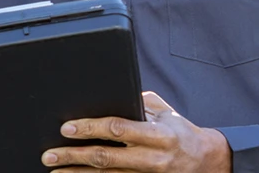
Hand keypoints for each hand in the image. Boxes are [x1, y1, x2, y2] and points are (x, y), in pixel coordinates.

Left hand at [42, 92, 231, 171]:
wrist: (208, 162)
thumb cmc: (182, 133)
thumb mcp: (166, 112)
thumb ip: (140, 102)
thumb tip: (111, 93)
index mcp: (159, 134)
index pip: (118, 129)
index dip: (91, 128)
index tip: (67, 127)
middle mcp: (152, 158)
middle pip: (106, 157)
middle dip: (74, 155)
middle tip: (50, 153)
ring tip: (55, 169)